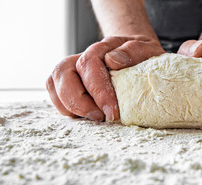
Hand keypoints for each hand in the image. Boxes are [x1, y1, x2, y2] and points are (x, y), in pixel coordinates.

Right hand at [46, 35, 164, 121]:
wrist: (137, 57)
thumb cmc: (142, 58)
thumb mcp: (148, 50)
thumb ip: (134, 51)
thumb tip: (112, 60)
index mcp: (101, 48)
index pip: (89, 64)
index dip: (98, 90)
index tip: (112, 112)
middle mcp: (82, 57)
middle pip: (63, 72)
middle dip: (78, 100)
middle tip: (99, 117)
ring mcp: (72, 70)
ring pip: (54, 83)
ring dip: (69, 106)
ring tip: (92, 119)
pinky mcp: (68, 84)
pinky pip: (55, 94)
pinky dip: (64, 108)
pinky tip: (84, 117)